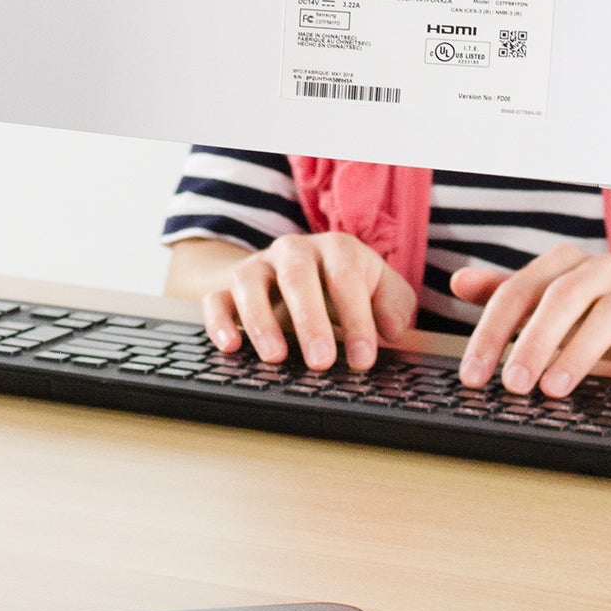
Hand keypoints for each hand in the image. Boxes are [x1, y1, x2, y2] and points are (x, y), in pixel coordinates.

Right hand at [203, 232, 417, 371]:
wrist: (297, 270)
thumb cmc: (346, 286)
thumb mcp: (380, 289)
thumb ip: (394, 305)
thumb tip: (390, 330)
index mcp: (336, 249)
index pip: (345, 277)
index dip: (355, 318)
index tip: (362, 359)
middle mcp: (293, 251)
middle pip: (297, 276)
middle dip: (309, 319)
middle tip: (321, 360)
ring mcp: (258, 267)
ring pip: (249, 281)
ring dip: (260, 320)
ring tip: (275, 357)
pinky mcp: (228, 287)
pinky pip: (215, 298)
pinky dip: (218, 321)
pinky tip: (231, 347)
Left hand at [452, 247, 610, 394]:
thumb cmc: (601, 314)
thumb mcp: (551, 302)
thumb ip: (507, 293)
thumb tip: (457, 282)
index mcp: (564, 263)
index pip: (518, 291)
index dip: (491, 332)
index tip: (472, 374)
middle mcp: (601, 270)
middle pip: (561, 297)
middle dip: (531, 342)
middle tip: (511, 384)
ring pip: (608, 314)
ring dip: (577, 353)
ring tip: (552, 389)